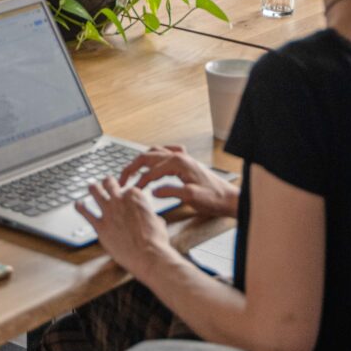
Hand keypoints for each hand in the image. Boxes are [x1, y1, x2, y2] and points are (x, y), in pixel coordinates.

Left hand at [76, 176, 175, 275]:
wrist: (148, 256)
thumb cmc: (156, 241)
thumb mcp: (158, 222)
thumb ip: (150, 216)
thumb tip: (152, 219)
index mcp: (135, 196)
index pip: (127, 188)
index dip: (126, 193)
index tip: (125, 197)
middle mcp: (120, 199)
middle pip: (109, 183)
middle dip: (108, 182)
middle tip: (106, 184)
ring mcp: (108, 211)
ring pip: (95, 191)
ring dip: (93, 188)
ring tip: (91, 187)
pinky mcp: (100, 226)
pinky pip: (85, 212)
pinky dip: (80, 207)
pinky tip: (78, 205)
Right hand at [120, 144, 238, 217]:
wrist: (228, 198)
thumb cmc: (213, 198)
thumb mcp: (191, 198)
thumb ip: (171, 192)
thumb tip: (153, 190)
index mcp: (178, 163)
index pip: (150, 171)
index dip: (138, 182)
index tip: (130, 191)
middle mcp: (179, 156)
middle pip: (147, 157)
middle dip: (132, 168)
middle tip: (121, 179)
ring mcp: (182, 157)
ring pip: (154, 153)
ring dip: (140, 161)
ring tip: (131, 171)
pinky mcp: (185, 161)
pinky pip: (165, 152)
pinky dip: (154, 155)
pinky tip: (152, 161)